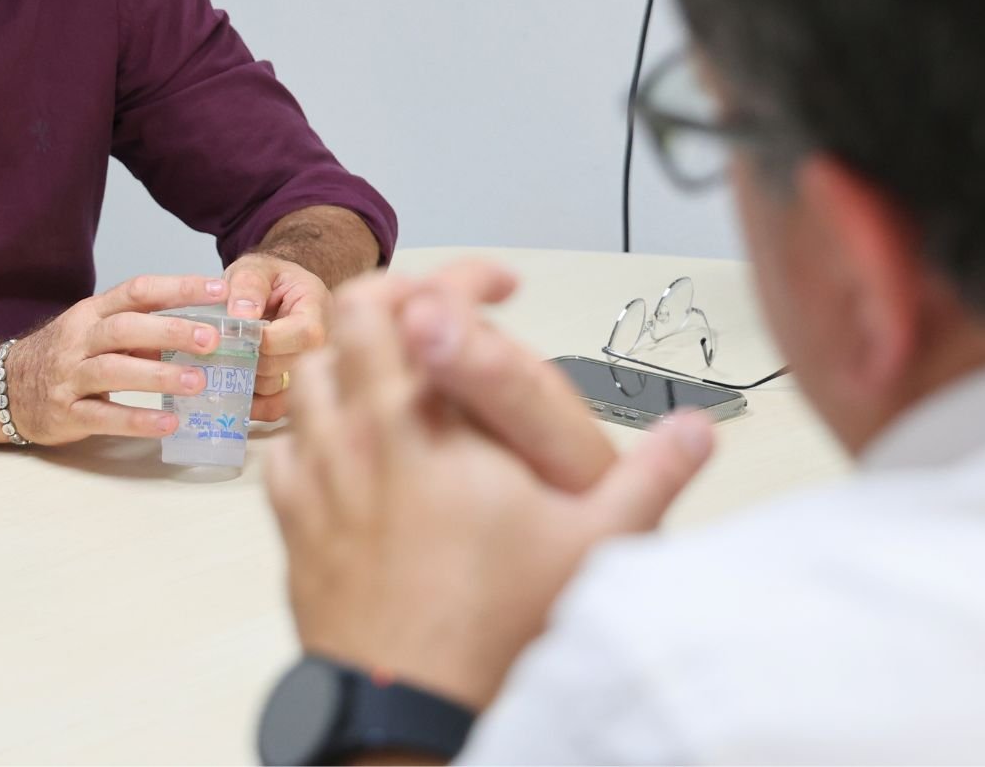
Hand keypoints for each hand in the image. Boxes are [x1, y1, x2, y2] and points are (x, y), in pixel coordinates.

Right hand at [2, 275, 226, 444]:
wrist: (3, 389)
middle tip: (213, 339)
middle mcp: (80, 339)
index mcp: (93, 312)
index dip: (178, 288)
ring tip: (197, 382)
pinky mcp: (66, 413)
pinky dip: (137, 420)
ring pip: (114, 370)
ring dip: (158, 375)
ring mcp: (70, 376)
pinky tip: (168, 423)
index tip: (220, 291)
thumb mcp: (97, 332)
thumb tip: (200, 330)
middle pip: (125, 327)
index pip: (137, 290)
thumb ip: (142, 331)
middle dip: (171, 330)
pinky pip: (103, 417)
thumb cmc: (66, 356)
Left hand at [222, 253, 330, 421]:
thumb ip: (248, 284)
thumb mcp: (255, 268)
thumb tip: (242, 315)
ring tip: (230, 360)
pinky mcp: (298, 391)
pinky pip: (276, 410)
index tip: (236, 333)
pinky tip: (236, 386)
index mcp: (319, 310)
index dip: (265, 340)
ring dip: (247, 380)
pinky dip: (252, 404)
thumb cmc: (269, 280)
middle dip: (250, 359)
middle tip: (225, 347)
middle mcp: (324, 346)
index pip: (303, 335)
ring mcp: (313, 373)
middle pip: (288, 367)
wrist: (276, 293)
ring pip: (278, 392)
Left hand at [263, 268, 715, 710]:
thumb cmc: (491, 630)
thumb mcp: (594, 546)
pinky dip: (314, 434)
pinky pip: (286, 450)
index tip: (498, 286)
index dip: (460, 275)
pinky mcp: (293, 525)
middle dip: (394, 300)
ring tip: (396, 379)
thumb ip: (651, 479)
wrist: (409, 709)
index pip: (420, 301)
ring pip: (309, 376)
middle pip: (348, 317)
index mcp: (427, 421)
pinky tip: (351, 454)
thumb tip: (697, 432)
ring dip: (350, 362)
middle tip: (436, 319)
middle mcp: (360, 434)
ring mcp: (318, 477)